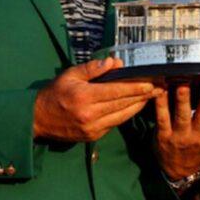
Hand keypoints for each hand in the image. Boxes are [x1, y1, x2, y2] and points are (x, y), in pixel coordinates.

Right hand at [33, 58, 160, 141]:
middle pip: (124, 104)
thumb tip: (115, 63)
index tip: (152, 82)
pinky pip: (115, 123)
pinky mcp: (93, 136)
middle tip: (161, 87)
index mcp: (85, 96)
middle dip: (144, 95)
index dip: (137, 87)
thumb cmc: (54, 93)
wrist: (38, 120)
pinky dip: (126, 114)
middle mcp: (90, 114)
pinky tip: (135, 106)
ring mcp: (93, 128)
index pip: (118, 91)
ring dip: (139, 106)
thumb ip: (93, 68)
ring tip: (153, 96)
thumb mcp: (70, 75)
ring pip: (123, 116)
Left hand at [155, 83, 199, 179]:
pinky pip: (162, 119)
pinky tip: (161, 91)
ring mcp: (180, 137)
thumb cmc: (199, 144)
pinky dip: (161, 105)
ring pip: (182, 116)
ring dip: (183, 100)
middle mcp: (199, 136)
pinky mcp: (163, 137)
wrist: (180, 170)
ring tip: (184, 85)